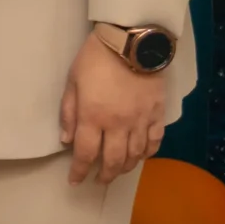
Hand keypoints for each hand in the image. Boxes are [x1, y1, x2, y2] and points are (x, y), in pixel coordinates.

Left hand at [60, 28, 165, 184]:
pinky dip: (148, 153)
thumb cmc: (95, 58)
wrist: (131, 42)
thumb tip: (66, 140)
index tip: (75, 181)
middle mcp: (119, 125)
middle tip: (99, 181)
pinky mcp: (157, 114)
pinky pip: (155, 141)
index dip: (79, 171)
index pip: (86, 153)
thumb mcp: (72, 81)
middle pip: (113, 160)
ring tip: (118, 171)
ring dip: (126, 168)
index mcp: (94, 117)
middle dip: (105, 175)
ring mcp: (141, 121)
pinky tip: (142, 157)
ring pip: (135, 155)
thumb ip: (69, 112)